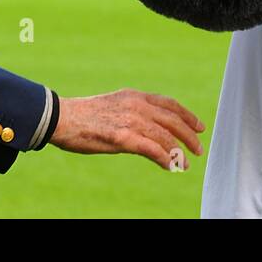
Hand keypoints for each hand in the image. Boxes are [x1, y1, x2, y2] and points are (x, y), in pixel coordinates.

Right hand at [49, 89, 205, 170]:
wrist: (62, 118)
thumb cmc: (85, 115)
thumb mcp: (114, 106)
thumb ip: (133, 113)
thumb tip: (147, 129)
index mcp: (134, 96)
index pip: (169, 104)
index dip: (187, 115)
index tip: (199, 126)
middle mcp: (136, 105)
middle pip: (172, 120)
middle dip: (189, 135)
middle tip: (198, 149)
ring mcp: (131, 120)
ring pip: (165, 136)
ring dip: (178, 151)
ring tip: (185, 164)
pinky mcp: (123, 137)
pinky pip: (152, 149)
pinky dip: (164, 158)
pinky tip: (169, 166)